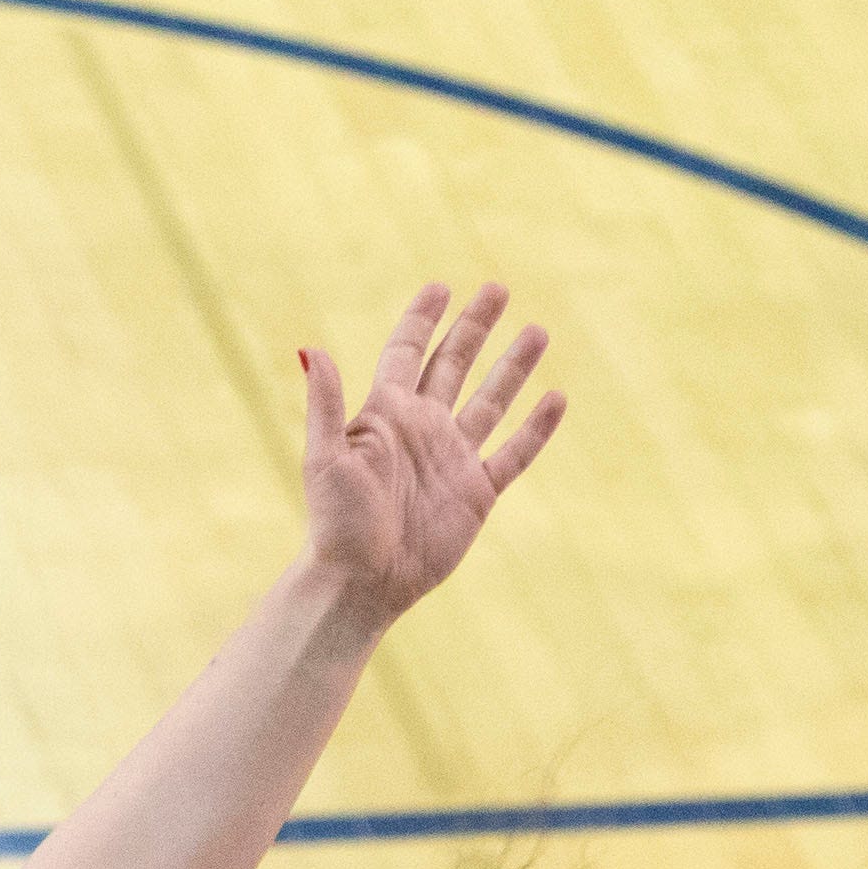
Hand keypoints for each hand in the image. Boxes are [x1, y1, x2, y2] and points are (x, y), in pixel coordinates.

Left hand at [298, 280, 561, 623]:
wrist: (363, 582)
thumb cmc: (336, 522)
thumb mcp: (325, 457)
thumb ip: (325, 402)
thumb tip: (311, 347)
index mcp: (385, 415)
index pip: (406, 352)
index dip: (423, 319)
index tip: (442, 286)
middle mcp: (422, 429)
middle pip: (454, 364)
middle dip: (475, 326)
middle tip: (498, 288)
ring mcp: (452, 458)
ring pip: (490, 400)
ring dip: (513, 366)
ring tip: (537, 330)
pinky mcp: (477, 492)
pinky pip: (514, 453)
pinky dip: (536, 427)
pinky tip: (556, 398)